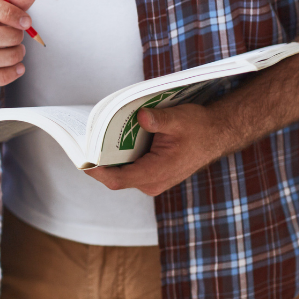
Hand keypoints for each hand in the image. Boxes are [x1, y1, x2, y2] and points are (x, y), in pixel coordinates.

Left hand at [85, 105, 234, 195]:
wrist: (216, 134)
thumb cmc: (199, 128)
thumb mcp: (179, 119)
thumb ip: (159, 120)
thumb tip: (141, 116)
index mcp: (156, 173)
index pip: (116, 180)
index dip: (96, 171)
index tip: (82, 158)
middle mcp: (150, 182)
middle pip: (114, 177)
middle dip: (97, 161)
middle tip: (82, 142)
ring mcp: (150, 180)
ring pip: (119, 173)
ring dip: (106, 158)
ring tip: (92, 139)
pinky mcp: (150, 174)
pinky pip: (127, 168)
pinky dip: (117, 156)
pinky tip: (110, 140)